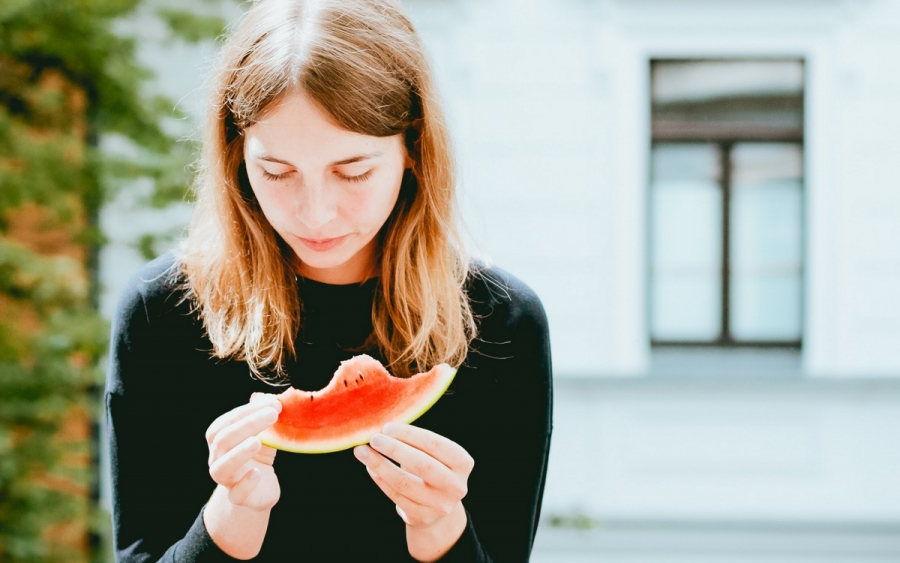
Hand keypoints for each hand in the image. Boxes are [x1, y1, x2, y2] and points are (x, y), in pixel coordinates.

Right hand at [205, 393, 281, 511]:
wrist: (260, 488)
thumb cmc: (259, 454)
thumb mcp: (264, 433)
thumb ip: (263, 415)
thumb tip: (262, 395)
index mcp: (220, 439)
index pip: (226, 422)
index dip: (247, 411)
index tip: (273, 403)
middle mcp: (218, 458)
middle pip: (223, 440)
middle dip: (247, 425)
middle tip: (272, 415)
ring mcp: (226, 480)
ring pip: (222, 468)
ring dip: (238, 453)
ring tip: (257, 442)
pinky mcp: (239, 498)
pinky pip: (236, 493)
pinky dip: (245, 483)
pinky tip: (257, 473)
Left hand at [354, 423, 473, 529]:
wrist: (438, 507)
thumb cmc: (433, 469)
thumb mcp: (435, 455)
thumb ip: (416, 442)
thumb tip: (383, 428)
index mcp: (462, 463)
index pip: (435, 444)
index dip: (409, 434)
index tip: (387, 427)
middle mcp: (455, 485)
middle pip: (422, 465)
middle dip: (395, 449)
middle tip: (373, 438)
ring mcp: (439, 504)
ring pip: (404, 483)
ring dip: (380, 465)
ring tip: (362, 452)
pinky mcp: (422, 516)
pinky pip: (395, 496)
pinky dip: (380, 480)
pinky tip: (370, 468)